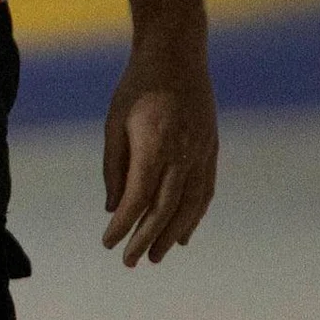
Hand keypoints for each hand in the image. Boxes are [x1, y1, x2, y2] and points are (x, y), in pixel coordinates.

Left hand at [101, 36, 218, 266]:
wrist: (177, 57)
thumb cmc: (138, 87)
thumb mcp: (114, 122)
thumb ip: (114, 167)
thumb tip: (114, 208)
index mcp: (154, 147)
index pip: (137, 198)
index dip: (123, 225)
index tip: (108, 243)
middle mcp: (183, 156)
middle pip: (165, 210)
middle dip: (147, 239)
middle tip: (131, 262)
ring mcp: (202, 154)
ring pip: (190, 206)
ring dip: (173, 234)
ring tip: (157, 256)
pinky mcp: (211, 151)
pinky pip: (205, 192)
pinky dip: (194, 216)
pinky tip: (183, 234)